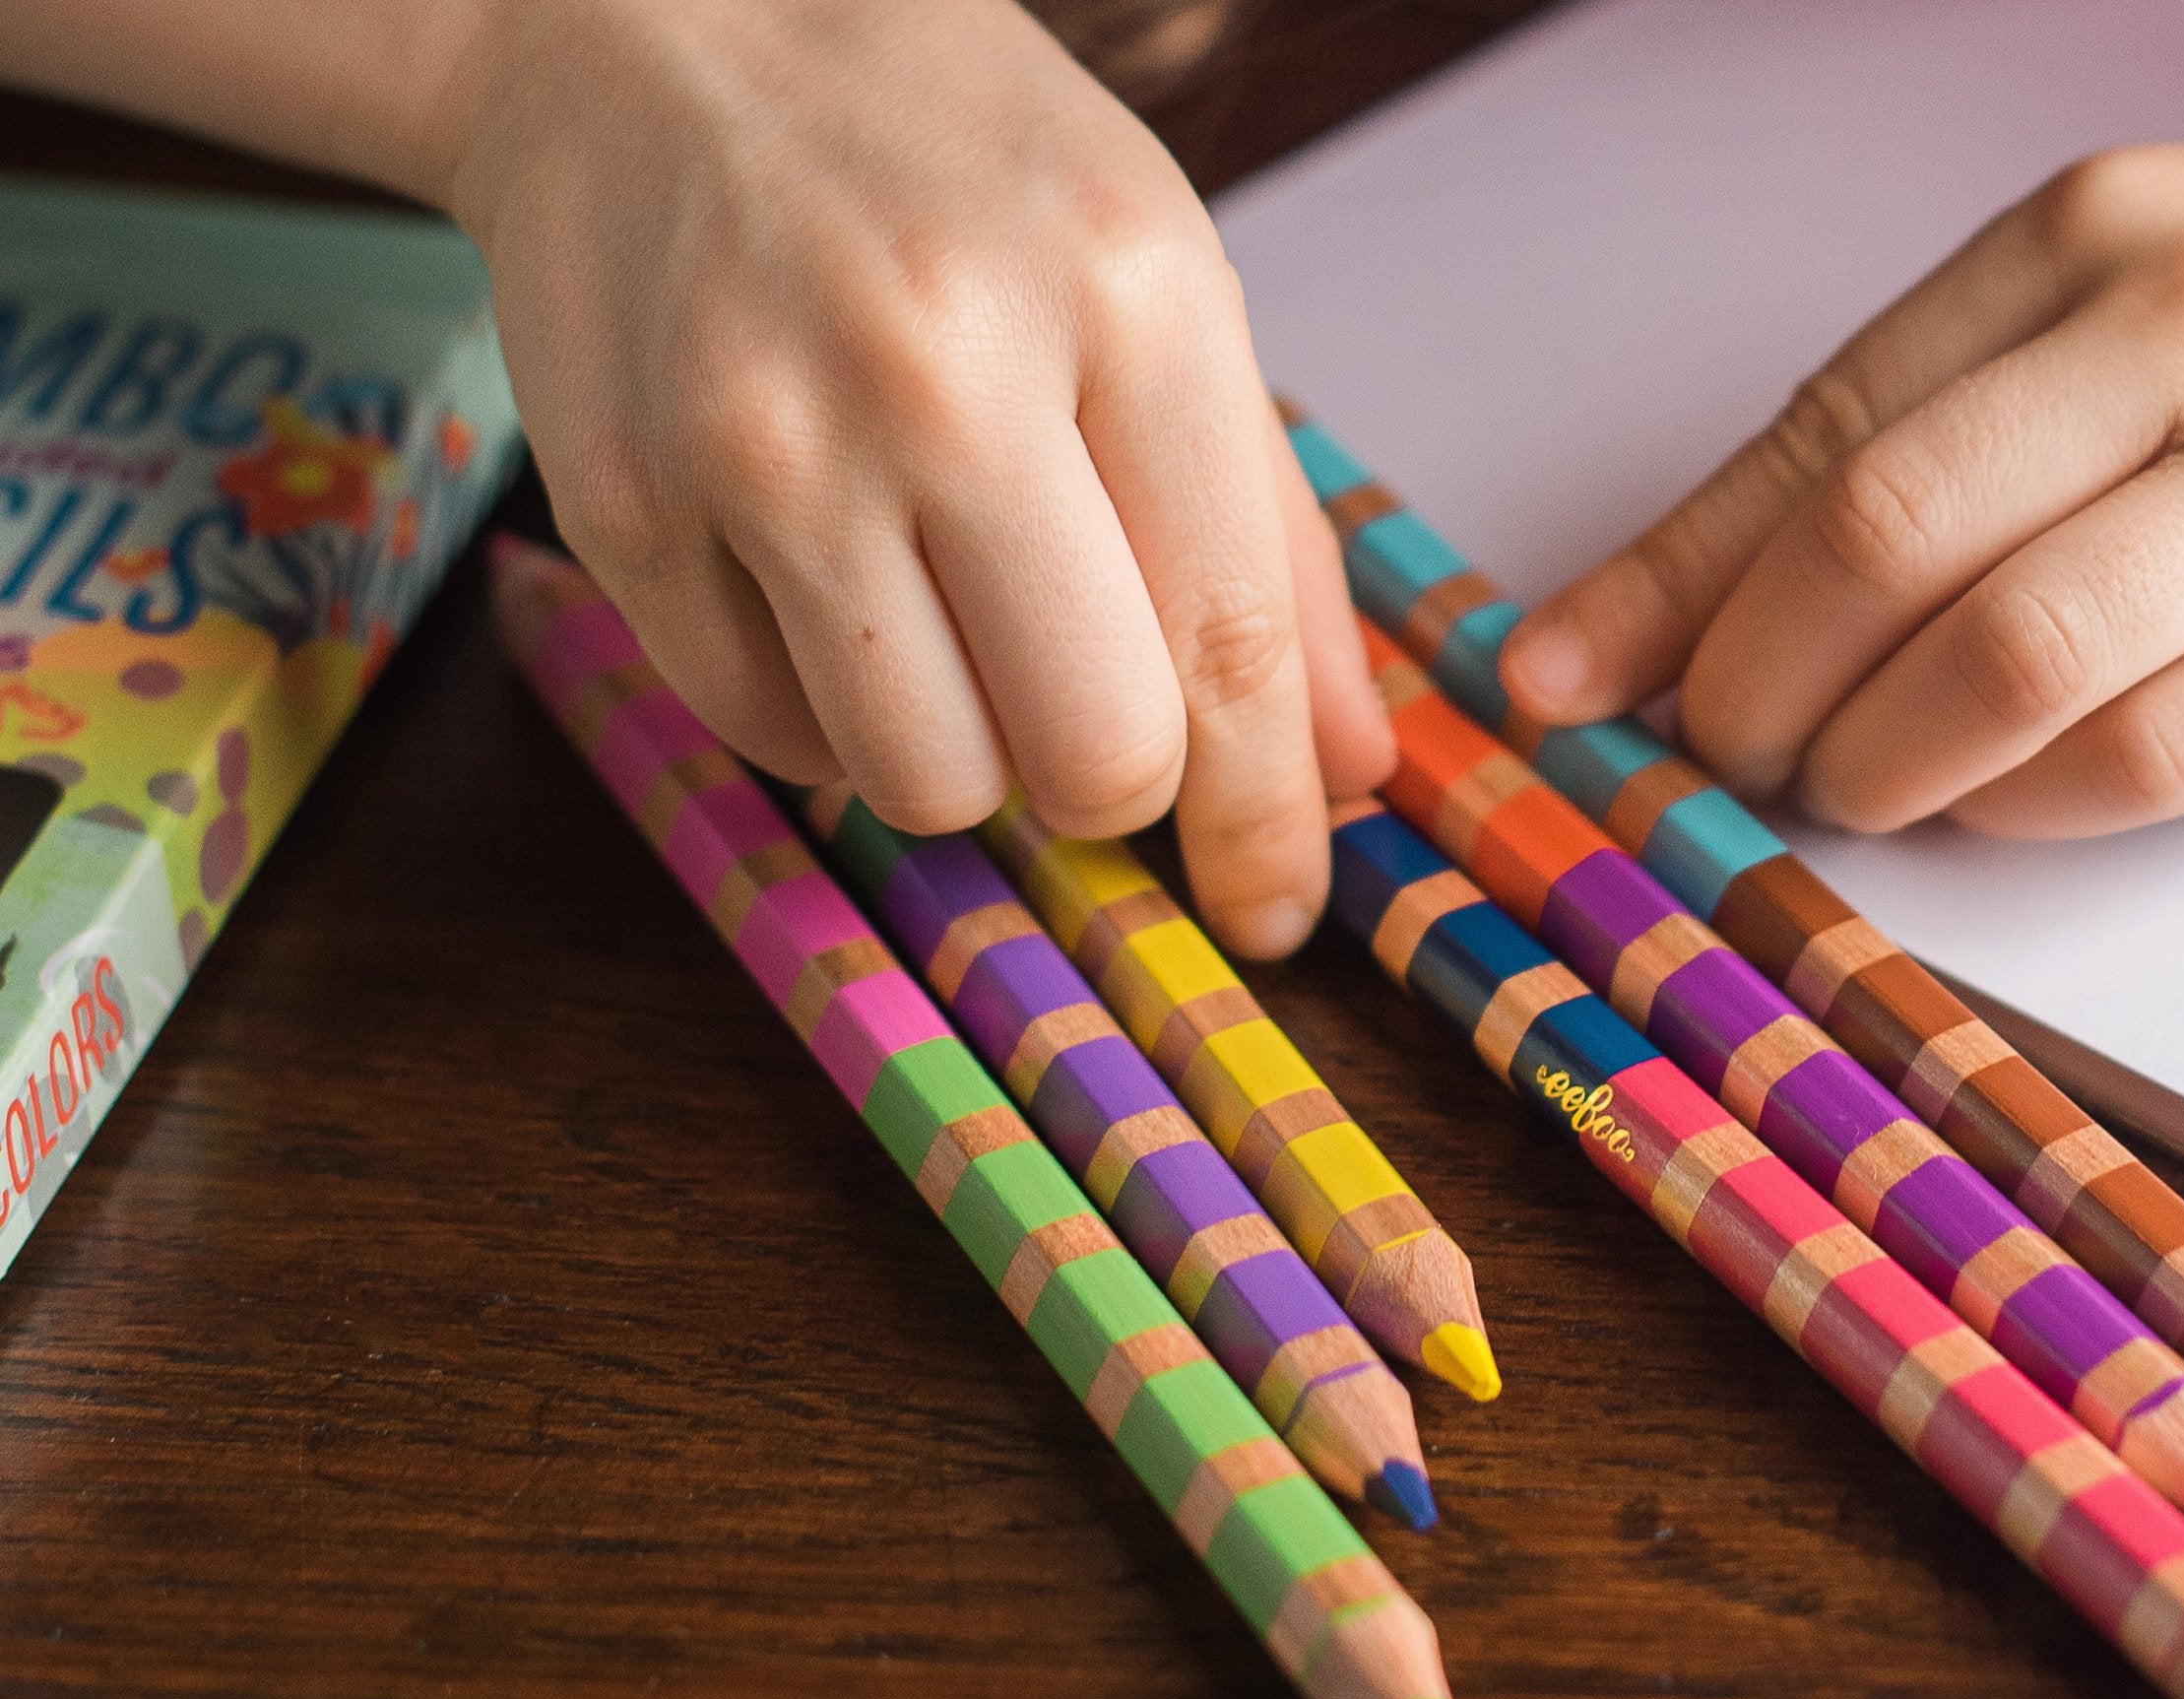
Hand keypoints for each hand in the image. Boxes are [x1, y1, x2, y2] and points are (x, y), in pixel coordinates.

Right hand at [444, 0, 1388, 952]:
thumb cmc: (945, 159)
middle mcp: (943, 371)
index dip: (1269, 820)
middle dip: (1109, 781)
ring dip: (964, 755)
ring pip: (924, 781)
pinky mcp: (622, 505)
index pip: (1231, 646)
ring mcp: (762, 441)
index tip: (1277, 909)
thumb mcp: (1159, 284)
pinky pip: (770, 739)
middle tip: (1085, 711)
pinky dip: (826, 716)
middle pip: (1090, 756)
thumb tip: (1345, 770)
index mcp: (1127, 294)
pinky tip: (827, 591)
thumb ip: (1267, 536)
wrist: (648, 27)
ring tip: (947, 625)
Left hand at [1499, 30, 2183, 839]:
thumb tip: (1694, 601)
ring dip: (1880, 760)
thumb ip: (1943, 419)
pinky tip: (2004, 802)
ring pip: (2003, 655)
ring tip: (1853, 789)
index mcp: (2090, 234)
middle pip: (1880, 539)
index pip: (1821, 428)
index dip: (1667, 580)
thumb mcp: (2150, 287)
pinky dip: (2032, 804)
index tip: (1560, 682)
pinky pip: (2152, 750)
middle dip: (1754, 684)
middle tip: (1725, 756)